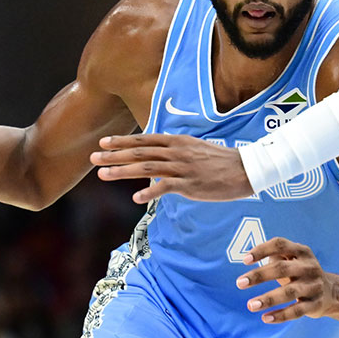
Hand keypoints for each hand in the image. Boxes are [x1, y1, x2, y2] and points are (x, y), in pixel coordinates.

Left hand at [89, 133, 253, 202]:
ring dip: (123, 171)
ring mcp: (183, 167)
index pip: (144, 139)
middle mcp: (176, 152)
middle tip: (93, 159)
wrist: (245, 169)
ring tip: (104, 175)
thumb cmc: (220, 161)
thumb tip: (157, 157)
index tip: (103, 144)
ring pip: (147, 167)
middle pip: (140, 152)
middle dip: (114, 156)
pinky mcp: (191, 183)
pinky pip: (166, 187)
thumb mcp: (195, 149)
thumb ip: (174, 151)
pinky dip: (149, 192)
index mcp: (177, 142)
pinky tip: (135, 198)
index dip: (122, 142)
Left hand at [234, 237, 337, 323]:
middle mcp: (309, 267)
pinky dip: (281, 315)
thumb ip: (275, 256)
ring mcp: (314, 286)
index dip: (262, 250)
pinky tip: (265, 318)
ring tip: (250, 305)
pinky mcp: (315, 304)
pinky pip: (296, 311)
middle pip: (281, 268)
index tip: (245, 260)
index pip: (280, 245)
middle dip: (259, 275)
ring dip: (268, 299)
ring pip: (289, 292)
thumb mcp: (293, 259)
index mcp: (302, 251)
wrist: (331, 293)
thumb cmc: (301, 273)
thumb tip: (249, 258)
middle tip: (240, 283)